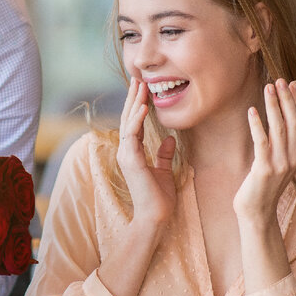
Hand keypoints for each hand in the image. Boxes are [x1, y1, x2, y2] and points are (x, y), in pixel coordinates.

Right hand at [115, 77, 176, 225]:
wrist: (156, 217)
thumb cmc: (159, 198)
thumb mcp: (164, 171)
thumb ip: (164, 154)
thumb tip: (169, 139)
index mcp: (133, 153)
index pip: (134, 123)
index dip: (138, 105)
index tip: (143, 88)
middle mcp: (126, 152)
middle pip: (128, 119)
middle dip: (133, 98)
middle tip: (138, 78)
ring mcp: (126, 156)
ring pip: (128, 123)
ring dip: (134, 104)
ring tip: (140, 86)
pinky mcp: (131, 161)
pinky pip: (132, 136)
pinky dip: (137, 120)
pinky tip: (143, 108)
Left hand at [233, 79, 295, 224]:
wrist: (257, 213)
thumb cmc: (263, 186)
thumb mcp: (278, 163)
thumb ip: (282, 144)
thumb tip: (278, 119)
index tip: (291, 84)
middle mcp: (294, 158)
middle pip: (295, 121)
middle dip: (287, 98)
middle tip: (279, 80)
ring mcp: (281, 164)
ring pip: (280, 128)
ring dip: (273, 106)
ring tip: (267, 87)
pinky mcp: (265, 169)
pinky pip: (262, 142)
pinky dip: (257, 125)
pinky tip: (251, 111)